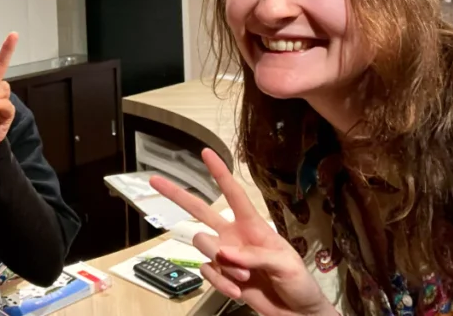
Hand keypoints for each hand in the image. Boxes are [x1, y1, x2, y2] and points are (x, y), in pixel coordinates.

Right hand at [150, 149, 336, 315]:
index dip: (220, 173)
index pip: (234, 194)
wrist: (295, 312)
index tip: (206, 153)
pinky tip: (237, 292)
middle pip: (200, 211)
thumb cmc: (297, 282)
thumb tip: (225, 253)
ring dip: (223, 265)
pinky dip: (221, 283)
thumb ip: (255, 256)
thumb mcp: (284, 264)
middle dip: (178, 195)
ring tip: (245, 278)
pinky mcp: (222, 277)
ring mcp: (225, 257)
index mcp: (252, 225)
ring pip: (203, 246)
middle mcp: (233, 236)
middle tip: (156, 180)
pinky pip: (208, 272)